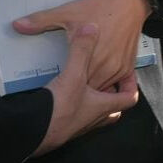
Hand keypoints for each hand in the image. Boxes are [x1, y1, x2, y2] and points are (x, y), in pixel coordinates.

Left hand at [15, 0, 148, 87]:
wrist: (130, 1)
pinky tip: (98, 86)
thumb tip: (16, 25)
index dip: (63, 90)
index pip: (73, 85)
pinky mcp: (128, 66)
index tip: (54, 91)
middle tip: (65, 95)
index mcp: (90, 57)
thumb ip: (41, 21)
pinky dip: (108, 87)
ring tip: (79, 94)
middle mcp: (106, 67)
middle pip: (88, 92)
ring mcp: (119, 68)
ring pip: (103, 91)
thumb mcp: (68, 13)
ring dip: (92, 93)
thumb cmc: (99, 7)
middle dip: (77, 95)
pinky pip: (118, 85)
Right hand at [33, 24, 139, 156]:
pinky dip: (71, 108)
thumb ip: (81, 50)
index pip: (129, 98)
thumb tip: (89, 27)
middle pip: (112, 109)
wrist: (31, 135)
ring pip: (92, 115)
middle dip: (111, 95)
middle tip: (107, 81)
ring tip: (83, 85)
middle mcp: (93, 120)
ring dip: (91, 102)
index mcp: (104, 106)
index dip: (132, 85)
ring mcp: (77, 128)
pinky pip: (72, 119)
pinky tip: (60, 98)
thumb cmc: (58, 110)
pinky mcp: (59, 131)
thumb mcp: (73, 75)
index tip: (128, 75)